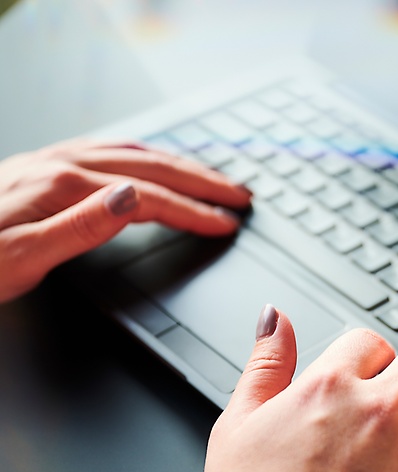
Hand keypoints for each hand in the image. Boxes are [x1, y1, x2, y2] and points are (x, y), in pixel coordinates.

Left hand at [0, 137, 250, 301]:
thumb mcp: (22, 259)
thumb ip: (82, 227)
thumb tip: (134, 198)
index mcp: (64, 188)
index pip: (150, 198)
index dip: (194, 212)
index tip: (226, 224)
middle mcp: (64, 165)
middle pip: (152, 167)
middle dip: (202, 181)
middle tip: (240, 195)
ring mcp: (55, 161)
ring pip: (135, 153)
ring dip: (180, 164)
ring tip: (212, 177)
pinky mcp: (47, 167)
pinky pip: (112, 151)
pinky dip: (147, 156)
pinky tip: (154, 163)